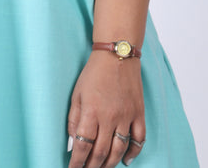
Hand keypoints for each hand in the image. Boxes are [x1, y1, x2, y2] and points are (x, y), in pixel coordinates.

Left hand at [67, 50, 145, 166]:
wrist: (117, 55)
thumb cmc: (94, 73)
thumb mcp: (77, 93)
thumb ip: (73, 119)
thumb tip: (72, 143)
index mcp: (91, 111)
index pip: (83, 145)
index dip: (77, 162)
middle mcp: (110, 117)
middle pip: (101, 152)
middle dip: (92, 166)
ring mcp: (126, 116)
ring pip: (119, 150)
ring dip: (110, 163)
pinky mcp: (138, 113)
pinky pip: (139, 140)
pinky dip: (133, 153)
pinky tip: (126, 160)